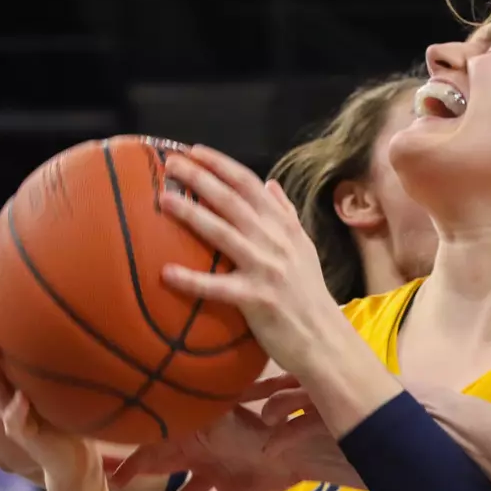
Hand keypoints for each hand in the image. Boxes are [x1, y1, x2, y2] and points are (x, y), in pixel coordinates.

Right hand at [0, 249, 94, 485]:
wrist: (73, 459)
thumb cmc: (74, 408)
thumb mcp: (74, 368)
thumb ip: (74, 337)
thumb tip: (98, 290)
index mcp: (13, 364)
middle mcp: (4, 382)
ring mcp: (9, 408)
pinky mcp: (24, 435)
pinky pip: (16, 421)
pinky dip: (15, 410)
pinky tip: (19, 399)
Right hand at [111, 376, 365, 490]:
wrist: (293, 448)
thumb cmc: (251, 429)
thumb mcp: (209, 421)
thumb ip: (180, 419)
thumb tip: (147, 409)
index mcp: (193, 434)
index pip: (155, 449)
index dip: (133, 463)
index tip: (115, 480)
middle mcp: (203, 452)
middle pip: (166, 473)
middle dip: (144, 485)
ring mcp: (220, 472)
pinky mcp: (237, 490)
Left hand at [155, 147, 349, 369]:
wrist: (325, 339)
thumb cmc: (310, 296)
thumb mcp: (304, 249)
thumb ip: (286, 215)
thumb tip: (272, 184)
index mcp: (285, 228)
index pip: (252, 186)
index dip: (222, 165)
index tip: (195, 151)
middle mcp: (277, 243)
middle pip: (235, 201)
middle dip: (202, 178)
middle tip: (171, 164)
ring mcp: (267, 269)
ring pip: (225, 234)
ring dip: (193, 214)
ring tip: (164, 200)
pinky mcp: (257, 299)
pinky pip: (218, 287)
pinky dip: (192, 280)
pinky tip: (166, 273)